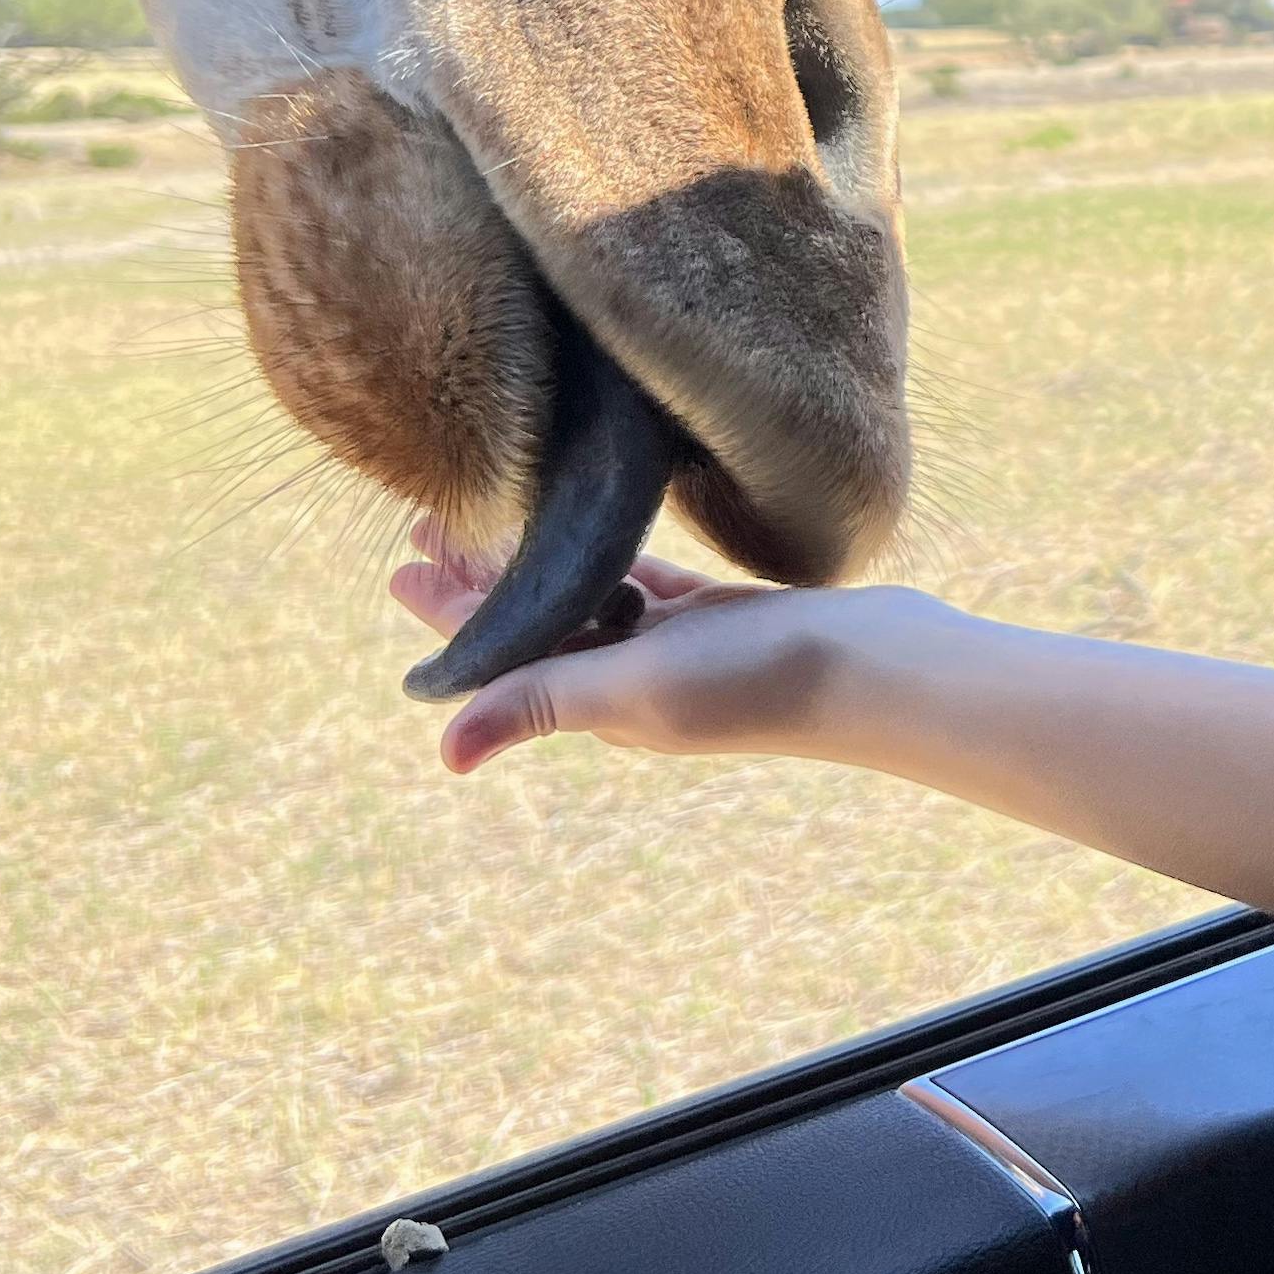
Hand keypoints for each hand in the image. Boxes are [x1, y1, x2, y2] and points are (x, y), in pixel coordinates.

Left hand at [388, 518, 914, 772]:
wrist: (872, 669)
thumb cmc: (753, 681)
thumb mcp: (634, 689)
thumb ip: (540, 703)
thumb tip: (445, 756)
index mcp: (597, 701)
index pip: (502, 653)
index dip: (449, 613)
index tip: (400, 563)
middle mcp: (625, 678)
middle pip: (533, 623)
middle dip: (478, 580)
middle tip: (427, 521)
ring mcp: (672, 646)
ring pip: (583, 598)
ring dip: (534, 562)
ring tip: (496, 516)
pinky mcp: (715, 615)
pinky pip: (643, 582)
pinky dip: (610, 558)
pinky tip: (594, 526)